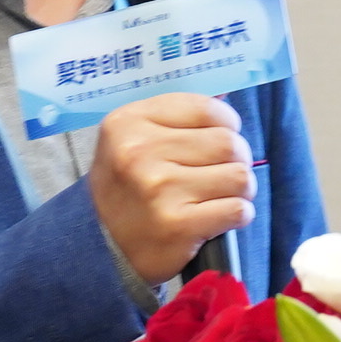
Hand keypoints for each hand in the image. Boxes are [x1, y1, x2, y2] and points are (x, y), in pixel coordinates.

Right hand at [90, 93, 254, 284]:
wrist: (101, 245)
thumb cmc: (128, 186)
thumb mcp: (133, 138)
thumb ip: (176, 116)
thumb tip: (226, 96)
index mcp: (129, 122)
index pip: (207, 109)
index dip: (226, 124)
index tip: (220, 138)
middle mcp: (140, 153)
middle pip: (228, 143)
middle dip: (236, 159)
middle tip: (222, 172)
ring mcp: (159, 190)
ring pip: (239, 176)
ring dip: (239, 189)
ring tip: (220, 195)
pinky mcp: (177, 226)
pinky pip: (238, 210)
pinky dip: (238, 214)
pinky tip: (218, 216)